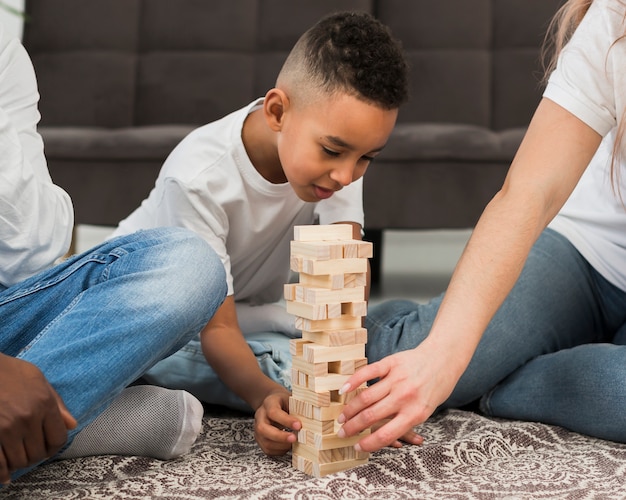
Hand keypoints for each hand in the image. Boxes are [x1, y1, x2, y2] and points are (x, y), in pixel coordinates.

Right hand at [0, 354, 76, 483]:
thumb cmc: (10, 372)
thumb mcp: (38, 380)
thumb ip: (56, 403)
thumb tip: (72, 425)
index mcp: (44, 404)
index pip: (58, 438)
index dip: (55, 447)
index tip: (49, 447)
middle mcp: (28, 419)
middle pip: (39, 453)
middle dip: (36, 455)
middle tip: (30, 451)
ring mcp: (6, 429)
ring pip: (19, 461)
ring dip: (19, 462)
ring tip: (17, 456)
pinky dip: (2, 473)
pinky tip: (4, 475)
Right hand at [254, 388, 300, 455]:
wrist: (272, 403)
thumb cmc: (284, 402)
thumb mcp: (290, 398)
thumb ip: (297, 407)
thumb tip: (312, 419)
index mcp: (268, 403)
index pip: (273, 412)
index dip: (286, 420)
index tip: (298, 425)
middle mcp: (260, 416)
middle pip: (263, 429)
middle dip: (280, 437)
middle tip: (295, 439)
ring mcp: (257, 429)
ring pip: (265, 442)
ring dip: (281, 445)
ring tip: (294, 443)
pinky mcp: (260, 439)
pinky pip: (267, 449)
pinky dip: (279, 450)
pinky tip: (288, 445)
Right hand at [336, 345, 457, 452]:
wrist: (443, 359)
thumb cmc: (435, 388)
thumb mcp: (426, 410)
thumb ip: (406, 421)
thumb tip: (387, 439)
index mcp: (416, 413)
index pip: (386, 434)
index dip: (368, 443)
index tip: (356, 446)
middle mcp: (405, 397)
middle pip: (371, 416)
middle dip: (352, 427)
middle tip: (342, 432)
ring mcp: (397, 379)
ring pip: (366, 397)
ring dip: (350, 409)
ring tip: (342, 417)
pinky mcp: (391, 363)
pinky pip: (368, 373)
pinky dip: (353, 381)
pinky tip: (343, 390)